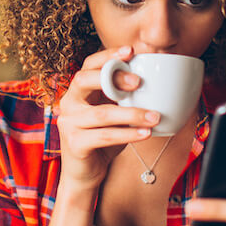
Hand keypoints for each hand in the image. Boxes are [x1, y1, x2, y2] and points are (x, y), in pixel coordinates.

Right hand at [54, 45, 161, 189]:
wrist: (85, 174)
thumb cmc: (102, 140)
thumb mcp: (113, 114)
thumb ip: (123, 98)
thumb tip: (157, 82)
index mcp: (78, 91)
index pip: (88, 65)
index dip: (107, 56)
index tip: (130, 51)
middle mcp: (68, 103)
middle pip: (84, 80)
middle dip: (113, 77)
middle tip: (139, 82)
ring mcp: (68, 123)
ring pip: (102, 113)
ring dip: (132, 114)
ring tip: (155, 116)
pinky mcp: (74, 143)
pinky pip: (105, 136)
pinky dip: (128, 134)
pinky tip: (146, 133)